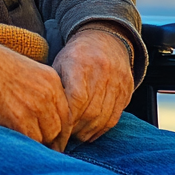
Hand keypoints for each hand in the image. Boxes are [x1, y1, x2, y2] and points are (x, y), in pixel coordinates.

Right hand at [0, 39, 72, 150]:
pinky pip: (30, 140)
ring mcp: (34, 107)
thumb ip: (44, 91)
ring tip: (26, 141)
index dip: (61, 129)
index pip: (66, 113)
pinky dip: (25, 143)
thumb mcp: (31, 71)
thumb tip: (49, 117)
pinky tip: (16, 138)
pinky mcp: (19, 119)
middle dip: (51, 138)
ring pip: (46, 136)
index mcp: (53, 81)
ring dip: (37, 141)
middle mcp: (48, 94)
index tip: (55, 139)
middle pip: (59, 127)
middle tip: (41, 145)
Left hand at [53, 26, 134, 144]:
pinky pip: (116, 115)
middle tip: (66, 136)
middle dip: (77, 129)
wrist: (105, 38)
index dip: (68, 118)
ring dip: (90, 131)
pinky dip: (103, 129)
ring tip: (78, 136)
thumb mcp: (60, 64)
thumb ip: (56, 88)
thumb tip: (47, 117)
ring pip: (104, 116)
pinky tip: (92, 133)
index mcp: (81, 64)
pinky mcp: (127, 88)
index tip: (58, 128)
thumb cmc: (76, 55)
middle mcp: (102, 71)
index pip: (77, 99)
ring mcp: (117, 80)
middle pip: (91, 111)